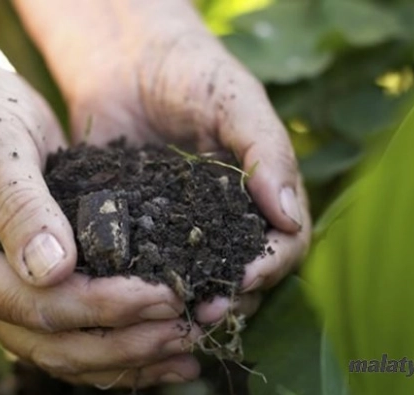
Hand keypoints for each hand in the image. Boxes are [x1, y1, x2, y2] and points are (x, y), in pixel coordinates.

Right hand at [0, 54, 200, 386]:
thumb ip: (21, 206)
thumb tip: (53, 271)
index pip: (36, 305)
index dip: (104, 307)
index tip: (165, 295)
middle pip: (54, 344)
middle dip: (126, 343)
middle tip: (189, 329)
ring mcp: (0, 298)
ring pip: (67, 352)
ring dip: (129, 357)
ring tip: (189, 352)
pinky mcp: (30, 290)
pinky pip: (74, 334)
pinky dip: (120, 346)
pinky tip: (165, 349)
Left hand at [15, 0, 311, 322]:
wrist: (125, 58)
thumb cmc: (192, 70)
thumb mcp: (236, 102)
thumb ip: (266, 152)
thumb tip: (289, 218)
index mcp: (262, 195)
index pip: (285, 245)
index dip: (270, 267)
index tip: (243, 278)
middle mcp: (227, 220)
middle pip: (244, 274)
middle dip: (229, 297)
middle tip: (202, 312)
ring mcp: (183, 229)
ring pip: (197, 280)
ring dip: (188, 303)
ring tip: (169, 317)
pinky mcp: (138, 230)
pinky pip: (147, 265)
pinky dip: (143, 285)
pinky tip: (128, 296)